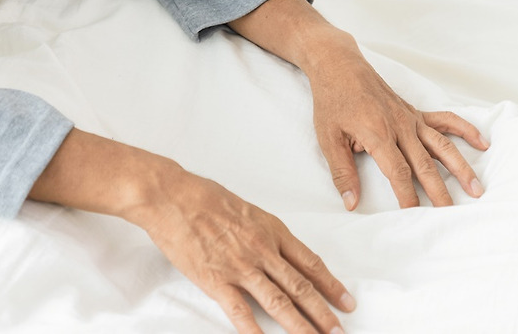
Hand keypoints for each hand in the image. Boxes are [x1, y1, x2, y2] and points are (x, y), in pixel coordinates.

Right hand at [126, 164, 354, 333]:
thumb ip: (262, 232)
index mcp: (271, 230)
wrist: (171, 196)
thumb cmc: (203, 196)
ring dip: (300, 325)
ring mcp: (240, 266)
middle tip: (339, 331)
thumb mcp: (245, 209)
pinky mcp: (216, 280)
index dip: (331, 285)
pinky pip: (241, 312)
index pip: (309, 262)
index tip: (346, 301)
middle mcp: (262, 250)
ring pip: (279, 301)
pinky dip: (255, 331)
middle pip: (301, 287)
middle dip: (323, 313)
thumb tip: (274, 249)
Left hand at [306, 34, 489, 209]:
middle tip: (451, 213)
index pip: (398, 172)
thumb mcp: (328, 138)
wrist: (340, 67)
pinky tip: (482, 142)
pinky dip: (465, 130)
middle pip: (425, 164)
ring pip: (441, 145)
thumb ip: (342, 172)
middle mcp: (400, 126)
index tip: (415, 215)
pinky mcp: (415, 111)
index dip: (407, 196)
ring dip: (460, 167)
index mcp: (378, 134)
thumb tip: (350, 202)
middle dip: (439, 191)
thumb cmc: (332, 102)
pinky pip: (445, 120)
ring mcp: (410, 118)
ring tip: (476, 188)